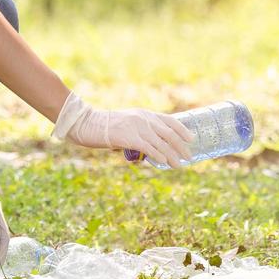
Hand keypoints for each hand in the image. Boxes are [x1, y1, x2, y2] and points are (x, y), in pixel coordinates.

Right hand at [52, 92, 195, 167]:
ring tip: (178, 164)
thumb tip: (148, 148)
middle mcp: (144, 118)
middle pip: (169, 133)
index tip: (191, 139)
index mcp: (144, 113)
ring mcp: (137, 127)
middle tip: (189, 156)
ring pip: (161, 143)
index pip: (169, 120)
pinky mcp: (129, 137)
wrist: (88, 123)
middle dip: (180, 146)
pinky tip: (164, 162)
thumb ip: (139, 130)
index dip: (182, 130)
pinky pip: (149, 147)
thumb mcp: (127, 122)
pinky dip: (159, 155)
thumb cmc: (105, 126)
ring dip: (172, 155)